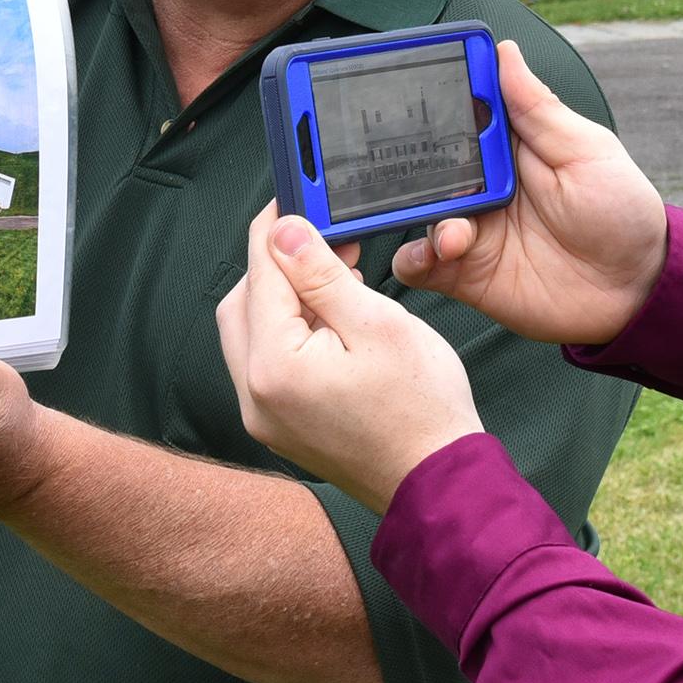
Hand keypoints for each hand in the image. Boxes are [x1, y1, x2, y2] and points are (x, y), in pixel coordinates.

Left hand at [218, 206, 484, 513]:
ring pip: (250, 332)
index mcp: (273, 366)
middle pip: (244, 301)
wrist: (438, 484)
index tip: (297, 198)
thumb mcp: (377, 323)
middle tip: (324, 240)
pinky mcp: (280, 427)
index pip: (261, 272)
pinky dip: (289, 333)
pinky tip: (330, 322)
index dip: (278, 228)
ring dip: (282, 298)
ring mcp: (264, 416)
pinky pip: (267, 364)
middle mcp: (254, 395)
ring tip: (336, 280)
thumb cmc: (422, 408)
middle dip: (276, 264)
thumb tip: (284, 231)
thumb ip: (321, 275)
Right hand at [392, 39, 668, 346]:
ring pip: (418, 209)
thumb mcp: (587, 150)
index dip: (436, 96)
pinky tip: (436, 253)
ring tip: (456, 232)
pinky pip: (420, 262)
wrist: (634, 291)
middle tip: (423, 167)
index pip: (459, 110)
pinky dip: (414, 257)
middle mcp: (481, 182)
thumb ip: (538, 109)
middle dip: (412, 159)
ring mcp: (471, 226)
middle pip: (427, 160)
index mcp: (508, 145)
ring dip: (423, 214)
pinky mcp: (464, 271)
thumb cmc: (621, 213)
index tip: (418, 82)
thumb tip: (505, 52)